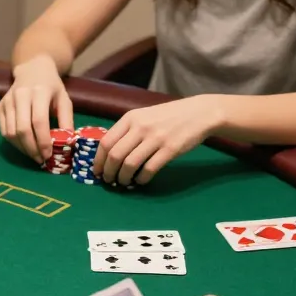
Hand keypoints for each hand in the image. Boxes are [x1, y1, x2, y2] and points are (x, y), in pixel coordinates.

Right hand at [0, 55, 73, 163]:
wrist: (32, 70)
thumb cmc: (52, 87)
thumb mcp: (65, 99)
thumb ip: (67, 121)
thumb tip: (68, 144)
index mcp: (39, 92)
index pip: (38, 121)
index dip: (42, 141)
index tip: (48, 155)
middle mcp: (20, 95)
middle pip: (22, 129)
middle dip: (31, 148)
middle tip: (40, 160)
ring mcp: (7, 100)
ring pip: (10, 132)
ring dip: (22, 148)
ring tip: (33, 155)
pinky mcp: (0, 106)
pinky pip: (4, 130)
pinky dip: (13, 143)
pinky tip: (24, 146)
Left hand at [93, 95, 224, 185]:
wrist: (198, 113)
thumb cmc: (167, 116)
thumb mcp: (143, 116)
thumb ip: (127, 131)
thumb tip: (108, 153)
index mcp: (130, 118)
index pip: (106, 142)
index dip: (98, 161)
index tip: (97, 172)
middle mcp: (141, 127)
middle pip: (115, 155)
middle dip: (108, 172)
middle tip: (109, 180)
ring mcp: (156, 138)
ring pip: (130, 164)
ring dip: (123, 178)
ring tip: (123, 182)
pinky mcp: (170, 149)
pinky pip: (149, 169)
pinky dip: (141, 179)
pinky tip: (140, 181)